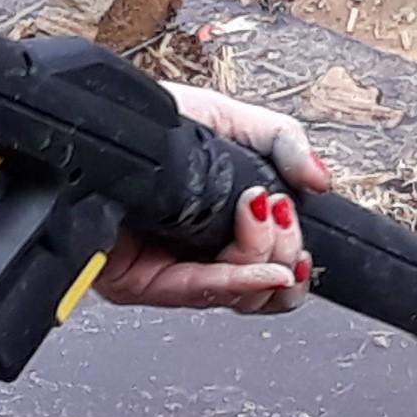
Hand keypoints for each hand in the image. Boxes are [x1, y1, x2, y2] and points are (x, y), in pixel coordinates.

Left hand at [99, 84, 333, 315]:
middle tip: (274, 209)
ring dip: (265, 258)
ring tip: (263, 214)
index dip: (296, 254)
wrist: (95, 120)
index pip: (274, 268)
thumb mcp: (229, 118)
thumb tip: (320, 180)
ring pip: (241, 297)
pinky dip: (238, 280)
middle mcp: (200, 258)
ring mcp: (171, 274)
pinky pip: (198, 292)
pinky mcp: (139, 284)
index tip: (292, 212)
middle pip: (266, 292)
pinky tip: (263, 268)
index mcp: (223, 228)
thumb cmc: (151, 121)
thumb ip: (283, 143)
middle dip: (285, 250)